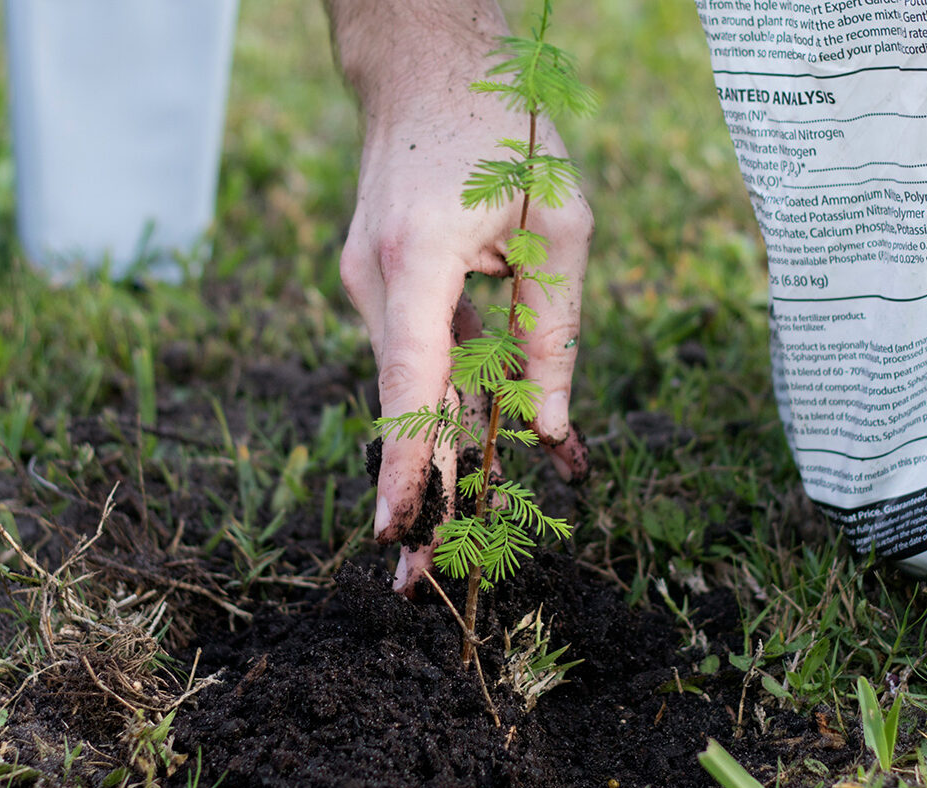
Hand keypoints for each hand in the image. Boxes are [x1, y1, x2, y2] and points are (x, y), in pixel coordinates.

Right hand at [329, 0, 591, 591]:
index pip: (408, 379)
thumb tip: (550, 430)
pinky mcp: (378, 287)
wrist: (425, 67)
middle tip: (415, 581)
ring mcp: (366, 285)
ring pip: (411, 388)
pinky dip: (446, 402)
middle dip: (414, 493)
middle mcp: (374, 280)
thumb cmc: (503, 131)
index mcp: (416, 258)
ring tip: (462, 531)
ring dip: (443, 451)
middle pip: (401, 405)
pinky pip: (415, 357)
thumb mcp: (561, 225)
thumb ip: (555, 332)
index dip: (405, 462)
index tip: (398, 531)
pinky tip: (480, 442)